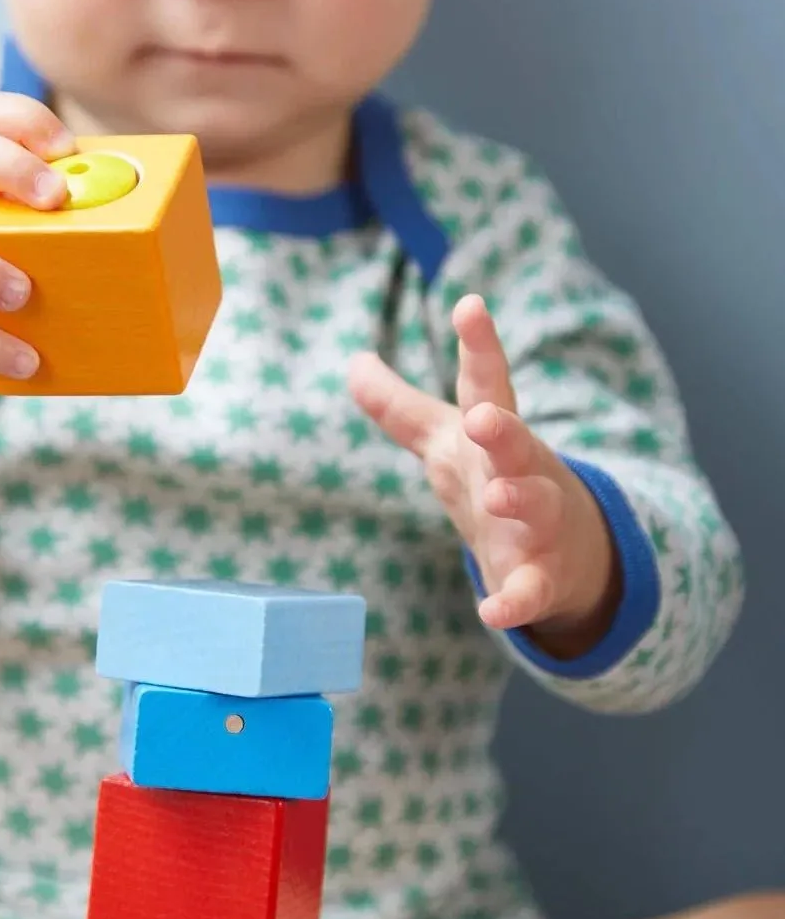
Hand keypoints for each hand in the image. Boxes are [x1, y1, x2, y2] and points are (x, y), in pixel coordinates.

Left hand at [349, 294, 620, 650]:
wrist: (566, 555)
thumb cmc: (496, 481)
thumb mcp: (445, 442)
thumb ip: (400, 407)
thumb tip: (352, 361)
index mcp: (494, 436)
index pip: (486, 384)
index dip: (479, 346)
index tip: (469, 306)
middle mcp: (521, 471)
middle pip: (516, 443)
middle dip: (501, 428)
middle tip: (480, 417)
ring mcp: (538, 525)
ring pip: (537, 506)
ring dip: (518, 500)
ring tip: (495, 495)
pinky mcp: (541, 578)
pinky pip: (531, 591)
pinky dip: (516, 601)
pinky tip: (492, 613)